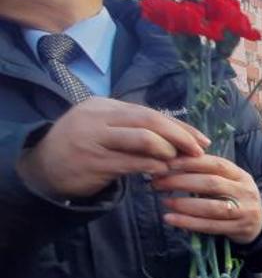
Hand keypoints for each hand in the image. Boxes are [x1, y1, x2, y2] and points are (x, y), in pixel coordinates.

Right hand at [16, 98, 207, 198]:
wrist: (43, 167)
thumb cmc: (83, 147)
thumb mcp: (106, 129)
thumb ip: (135, 129)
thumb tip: (179, 135)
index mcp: (105, 106)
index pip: (150, 112)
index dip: (179, 126)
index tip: (201, 140)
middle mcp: (99, 117)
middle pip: (150, 120)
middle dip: (180, 135)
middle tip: (198, 151)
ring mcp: (95, 139)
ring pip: (144, 139)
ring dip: (168, 151)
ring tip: (179, 162)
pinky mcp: (94, 162)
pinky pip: (132, 163)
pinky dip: (153, 166)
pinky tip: (163, 172)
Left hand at [153, 155, 261, 244]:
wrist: (259, 224)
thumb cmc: (234, 198)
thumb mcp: (228, 182)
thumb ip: (206, 172)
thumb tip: (172, 160)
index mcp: (241, 174)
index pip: (215, 164)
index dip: (190, 162)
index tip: (166, 163)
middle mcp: (245, 191)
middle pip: (212, 183)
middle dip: (181, 182)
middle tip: (157, 182)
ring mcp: (244, 211)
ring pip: (211, 207)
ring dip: (184, 204)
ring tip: (164, 201)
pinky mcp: (238, 229)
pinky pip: (210, 226)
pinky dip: (188, 223)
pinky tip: (170, 219)